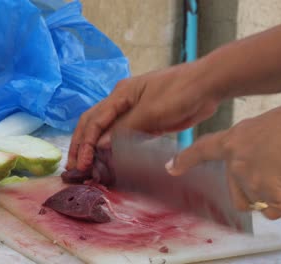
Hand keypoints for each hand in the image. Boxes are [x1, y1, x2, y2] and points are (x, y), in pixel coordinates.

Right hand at [67, 61, 221, 170]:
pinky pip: (124, 137)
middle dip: (82, 146)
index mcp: (120, 95)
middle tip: (74, 168)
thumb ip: (125, 128)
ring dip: (95, 149)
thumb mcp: (151, 111)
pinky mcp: (146, 122)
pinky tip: (110, 162)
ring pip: (107, 132)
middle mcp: (122, 103)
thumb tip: (100, 145)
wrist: (207, 86)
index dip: (85, 143)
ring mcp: (134, 112)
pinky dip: (114, 150)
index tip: (82, 163)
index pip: (94, 120)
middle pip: (94, 124)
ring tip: (86, 169)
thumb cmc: (179, 92)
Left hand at [167, 99, 280, 218]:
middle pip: (239, 197)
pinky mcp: (268, 192)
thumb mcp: (263, 131)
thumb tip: (262, 171)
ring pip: (264, 207)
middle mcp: (235, 162)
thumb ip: (251, 151)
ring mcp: (249, 178)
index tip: (172, 168)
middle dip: (258, 197)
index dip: (185, 160)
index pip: (201, 150)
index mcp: (232, 141)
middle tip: (279, 179)